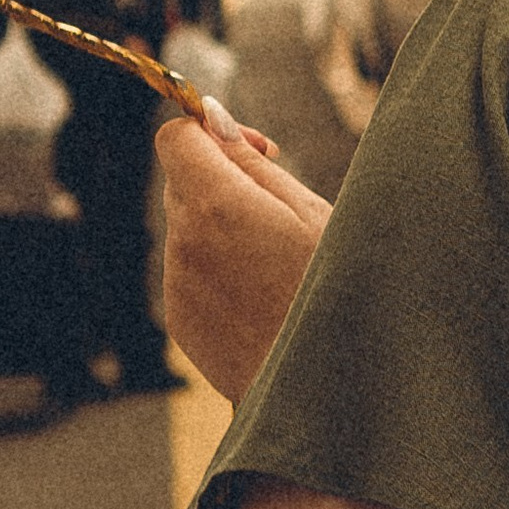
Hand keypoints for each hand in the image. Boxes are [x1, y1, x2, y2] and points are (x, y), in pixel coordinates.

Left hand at [155, 111, 332, 401]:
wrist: (316, 390)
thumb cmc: (331, 295)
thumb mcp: (312, 215)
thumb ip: (255, 163)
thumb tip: (213, 118)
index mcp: (216, 206)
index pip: (177, 138)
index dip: (212, 132)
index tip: (258, 151)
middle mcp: (183, 241)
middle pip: (184, 182)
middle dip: (225, 182)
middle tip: (281, 208)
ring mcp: (177, 283)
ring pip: (190, 229)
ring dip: (225, 229)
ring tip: (281, 263)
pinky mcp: (179, 318)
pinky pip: (192, 271)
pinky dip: (221, 270)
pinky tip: (266, 297)